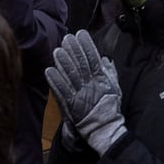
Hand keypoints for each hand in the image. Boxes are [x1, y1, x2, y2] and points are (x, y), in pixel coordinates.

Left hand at [46, 31, 126, 156]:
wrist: (105, 128)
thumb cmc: (110, 108)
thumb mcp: (114, 88)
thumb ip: (109, 73)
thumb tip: (105, 59)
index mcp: (101, 79)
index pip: (93, 58)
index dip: (87, 45)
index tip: (81, 34)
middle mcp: (90, 85)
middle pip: (81, 64)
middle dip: (74, 50)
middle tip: (67, 38)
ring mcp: (80, 95)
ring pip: (70, 75)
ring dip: (63, 62)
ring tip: (57, 51)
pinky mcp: (71, 105)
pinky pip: (61, 91)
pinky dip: (55, 81)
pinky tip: (49, 70)